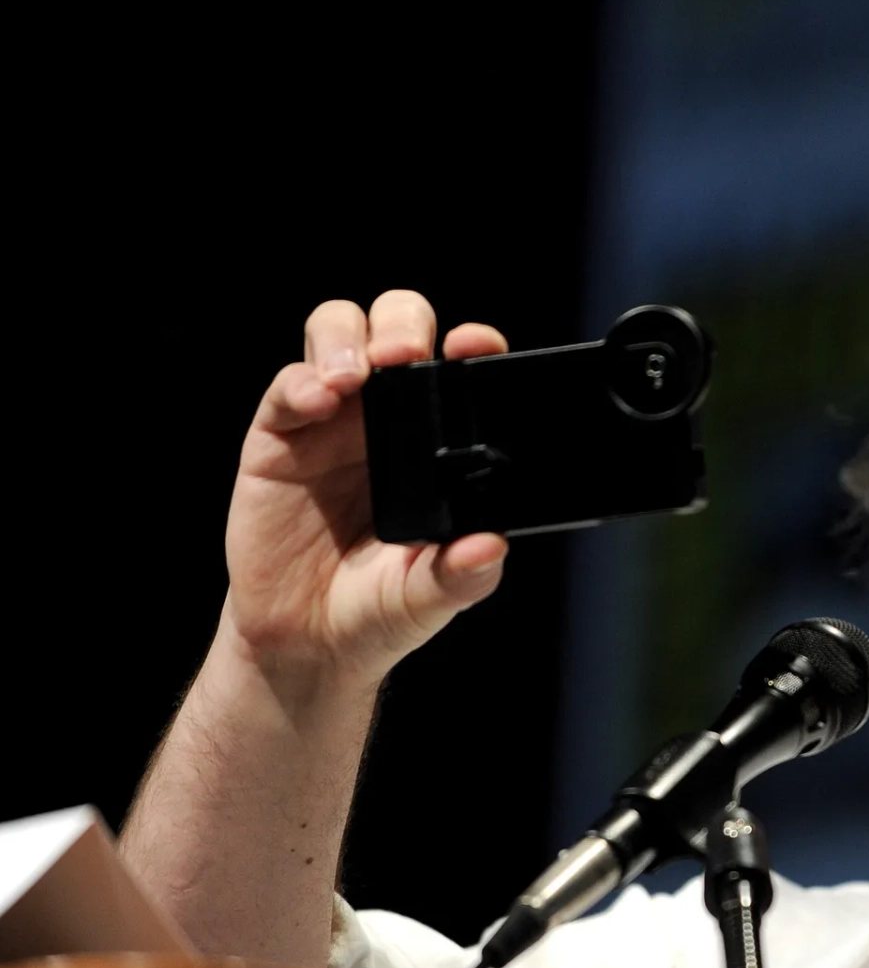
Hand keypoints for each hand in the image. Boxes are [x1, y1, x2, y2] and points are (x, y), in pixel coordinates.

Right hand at [222, 290, 510, 693]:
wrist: (306, 643)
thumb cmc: (377, 609)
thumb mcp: (428, 598)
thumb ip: (461, 575)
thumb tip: (491, 547)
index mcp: (437, 442)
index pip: (460, 368)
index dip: (471, 343)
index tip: (476, 346)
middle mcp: (388, 418)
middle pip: (397, 324)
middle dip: (403, 324)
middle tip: (406, 356)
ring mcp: (331, 422)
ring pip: (337, 333)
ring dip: (346, 338)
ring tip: (354, 377)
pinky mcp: (279, 437)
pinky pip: (287, 387)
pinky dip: (301, 382)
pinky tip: (317, 402)